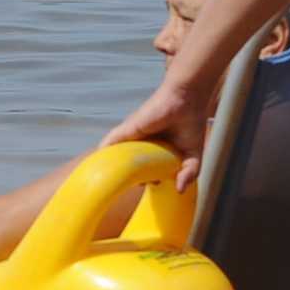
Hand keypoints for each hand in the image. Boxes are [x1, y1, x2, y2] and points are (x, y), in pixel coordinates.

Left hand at [104, 76, 216, 190]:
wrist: (186, 100)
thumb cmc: (191, 125)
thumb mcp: (193, 155)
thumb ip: (189, 173)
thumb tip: (179, 190)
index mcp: (155, 152)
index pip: (146, 173)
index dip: (149, 181)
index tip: (157, 183)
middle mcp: (141, 145)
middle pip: (129, 167)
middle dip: (133, 179)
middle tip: (145, 181)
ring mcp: (132, 138)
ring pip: (116, 158)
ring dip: (112, 171)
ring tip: (111, 183)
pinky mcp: (126, 130)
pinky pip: (108, 145)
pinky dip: (101, 156)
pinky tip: (97, 168)